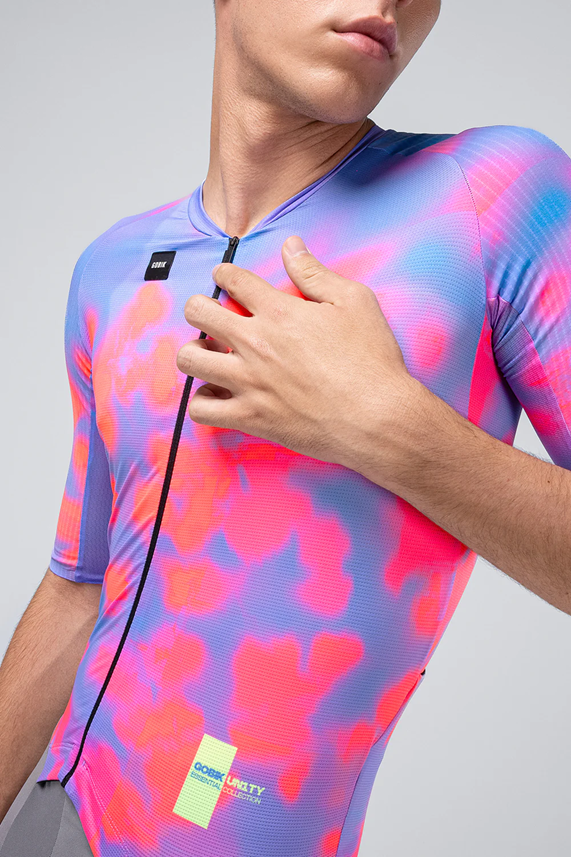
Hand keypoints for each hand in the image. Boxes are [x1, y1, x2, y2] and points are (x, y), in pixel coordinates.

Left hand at [176, 235, 416, 470]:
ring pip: (189, 359)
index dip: (224, 273)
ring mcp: (248, 382)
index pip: (232, 279)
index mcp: (279, 312)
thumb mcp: (354, 302)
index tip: (225, 278)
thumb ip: (315, 273)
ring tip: (210, 354)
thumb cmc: (371, 360)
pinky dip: (202, 401)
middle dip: (199, 308)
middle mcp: (255, 344)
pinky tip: (218, 393)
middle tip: (211, 316)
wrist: (377, 418)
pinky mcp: (249, 418)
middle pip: (197, 312)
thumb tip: (291, 245)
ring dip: (194, 351)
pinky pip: (201, 409)